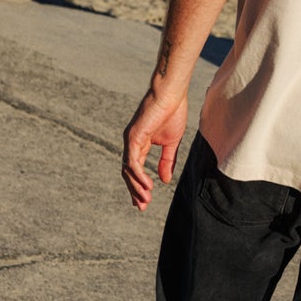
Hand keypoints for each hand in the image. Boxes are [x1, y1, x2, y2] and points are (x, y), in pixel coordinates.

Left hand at [122, 82, 187, 210]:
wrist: (172, 94)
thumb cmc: (173, 112)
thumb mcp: (171, 143)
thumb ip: (167, 161)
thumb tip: (165, 181)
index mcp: (139, 143)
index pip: (134, 169)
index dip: (138, 186)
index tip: (144, 201)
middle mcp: (131, 143)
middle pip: (128, 172)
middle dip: (134, 191)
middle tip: (142, 207)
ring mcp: (130, 140)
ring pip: (128, 169)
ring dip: (136, 187)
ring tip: (145, 200)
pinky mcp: (133, 137)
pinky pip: (132, 161)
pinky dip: (138, 175)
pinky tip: (147, 186)